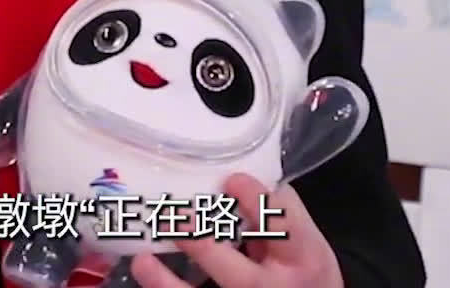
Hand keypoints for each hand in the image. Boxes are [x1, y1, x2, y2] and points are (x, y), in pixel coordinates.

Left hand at [130, 174, 342, 287]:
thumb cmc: (305, 270)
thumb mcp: (305, 241)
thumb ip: (277, 211)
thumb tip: (239, 174)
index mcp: (302, 257)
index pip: (281, 228)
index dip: (256, 202)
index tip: (231, 178)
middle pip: (239, 274)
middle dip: (204, 246)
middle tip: (176, 218)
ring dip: (169, 282)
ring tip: (144, 259)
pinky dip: (165, 287)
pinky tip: (145, 269)